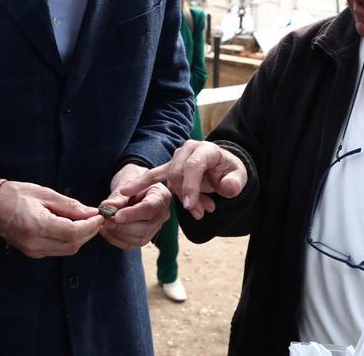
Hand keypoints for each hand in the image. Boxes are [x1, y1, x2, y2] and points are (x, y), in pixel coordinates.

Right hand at [0, 180, 102, 257]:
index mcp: (37, 225)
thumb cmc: (16, 195)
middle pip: (72, 244)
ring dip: (81, 238)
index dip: (90, 226)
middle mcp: (35, 242)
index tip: (100, 215)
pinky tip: (73, 228)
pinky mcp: (33, 253)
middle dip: (89, 232)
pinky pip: (58, 250)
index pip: (72, 232)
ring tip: (87, 222)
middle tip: (97, 218)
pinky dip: (70, 241)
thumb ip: (69, 205)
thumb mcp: (44, 193)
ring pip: (67, 250)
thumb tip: (91, 212)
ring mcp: (33, 250)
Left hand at [97, 163, 171, 249]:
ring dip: (119, 234)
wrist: (133, 187)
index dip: (132, 214)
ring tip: (104, 224)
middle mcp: (162, 214)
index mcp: (161, 196)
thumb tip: (108, 207)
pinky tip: (106, 230)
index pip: (150, 208)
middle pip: (146, 227)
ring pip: (139, 238)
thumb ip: (118, 195)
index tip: (116, 216)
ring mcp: (155, 227)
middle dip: (124, 226)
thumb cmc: (132, 180)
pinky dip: (117, 239)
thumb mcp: (125, 182)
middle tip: (106, 220)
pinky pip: (132, 244)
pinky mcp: (145, 236)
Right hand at [119, 140, 246, 220]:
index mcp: (205, 149)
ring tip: (198, 211)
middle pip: (179, 174)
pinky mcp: (168, 168)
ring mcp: (176, 158)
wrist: (224, 169)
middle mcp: (187, 150)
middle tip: (200, 213)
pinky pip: (152, 176)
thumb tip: (226, 187)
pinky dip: (139, 184)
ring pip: (168, 180)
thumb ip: (235, 183)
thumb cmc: (230, 173)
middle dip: (187, 197)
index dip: (191, 187)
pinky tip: (124, 193)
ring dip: (180, 198)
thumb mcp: (239, 177)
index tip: (189, 206)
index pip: (193, 166)